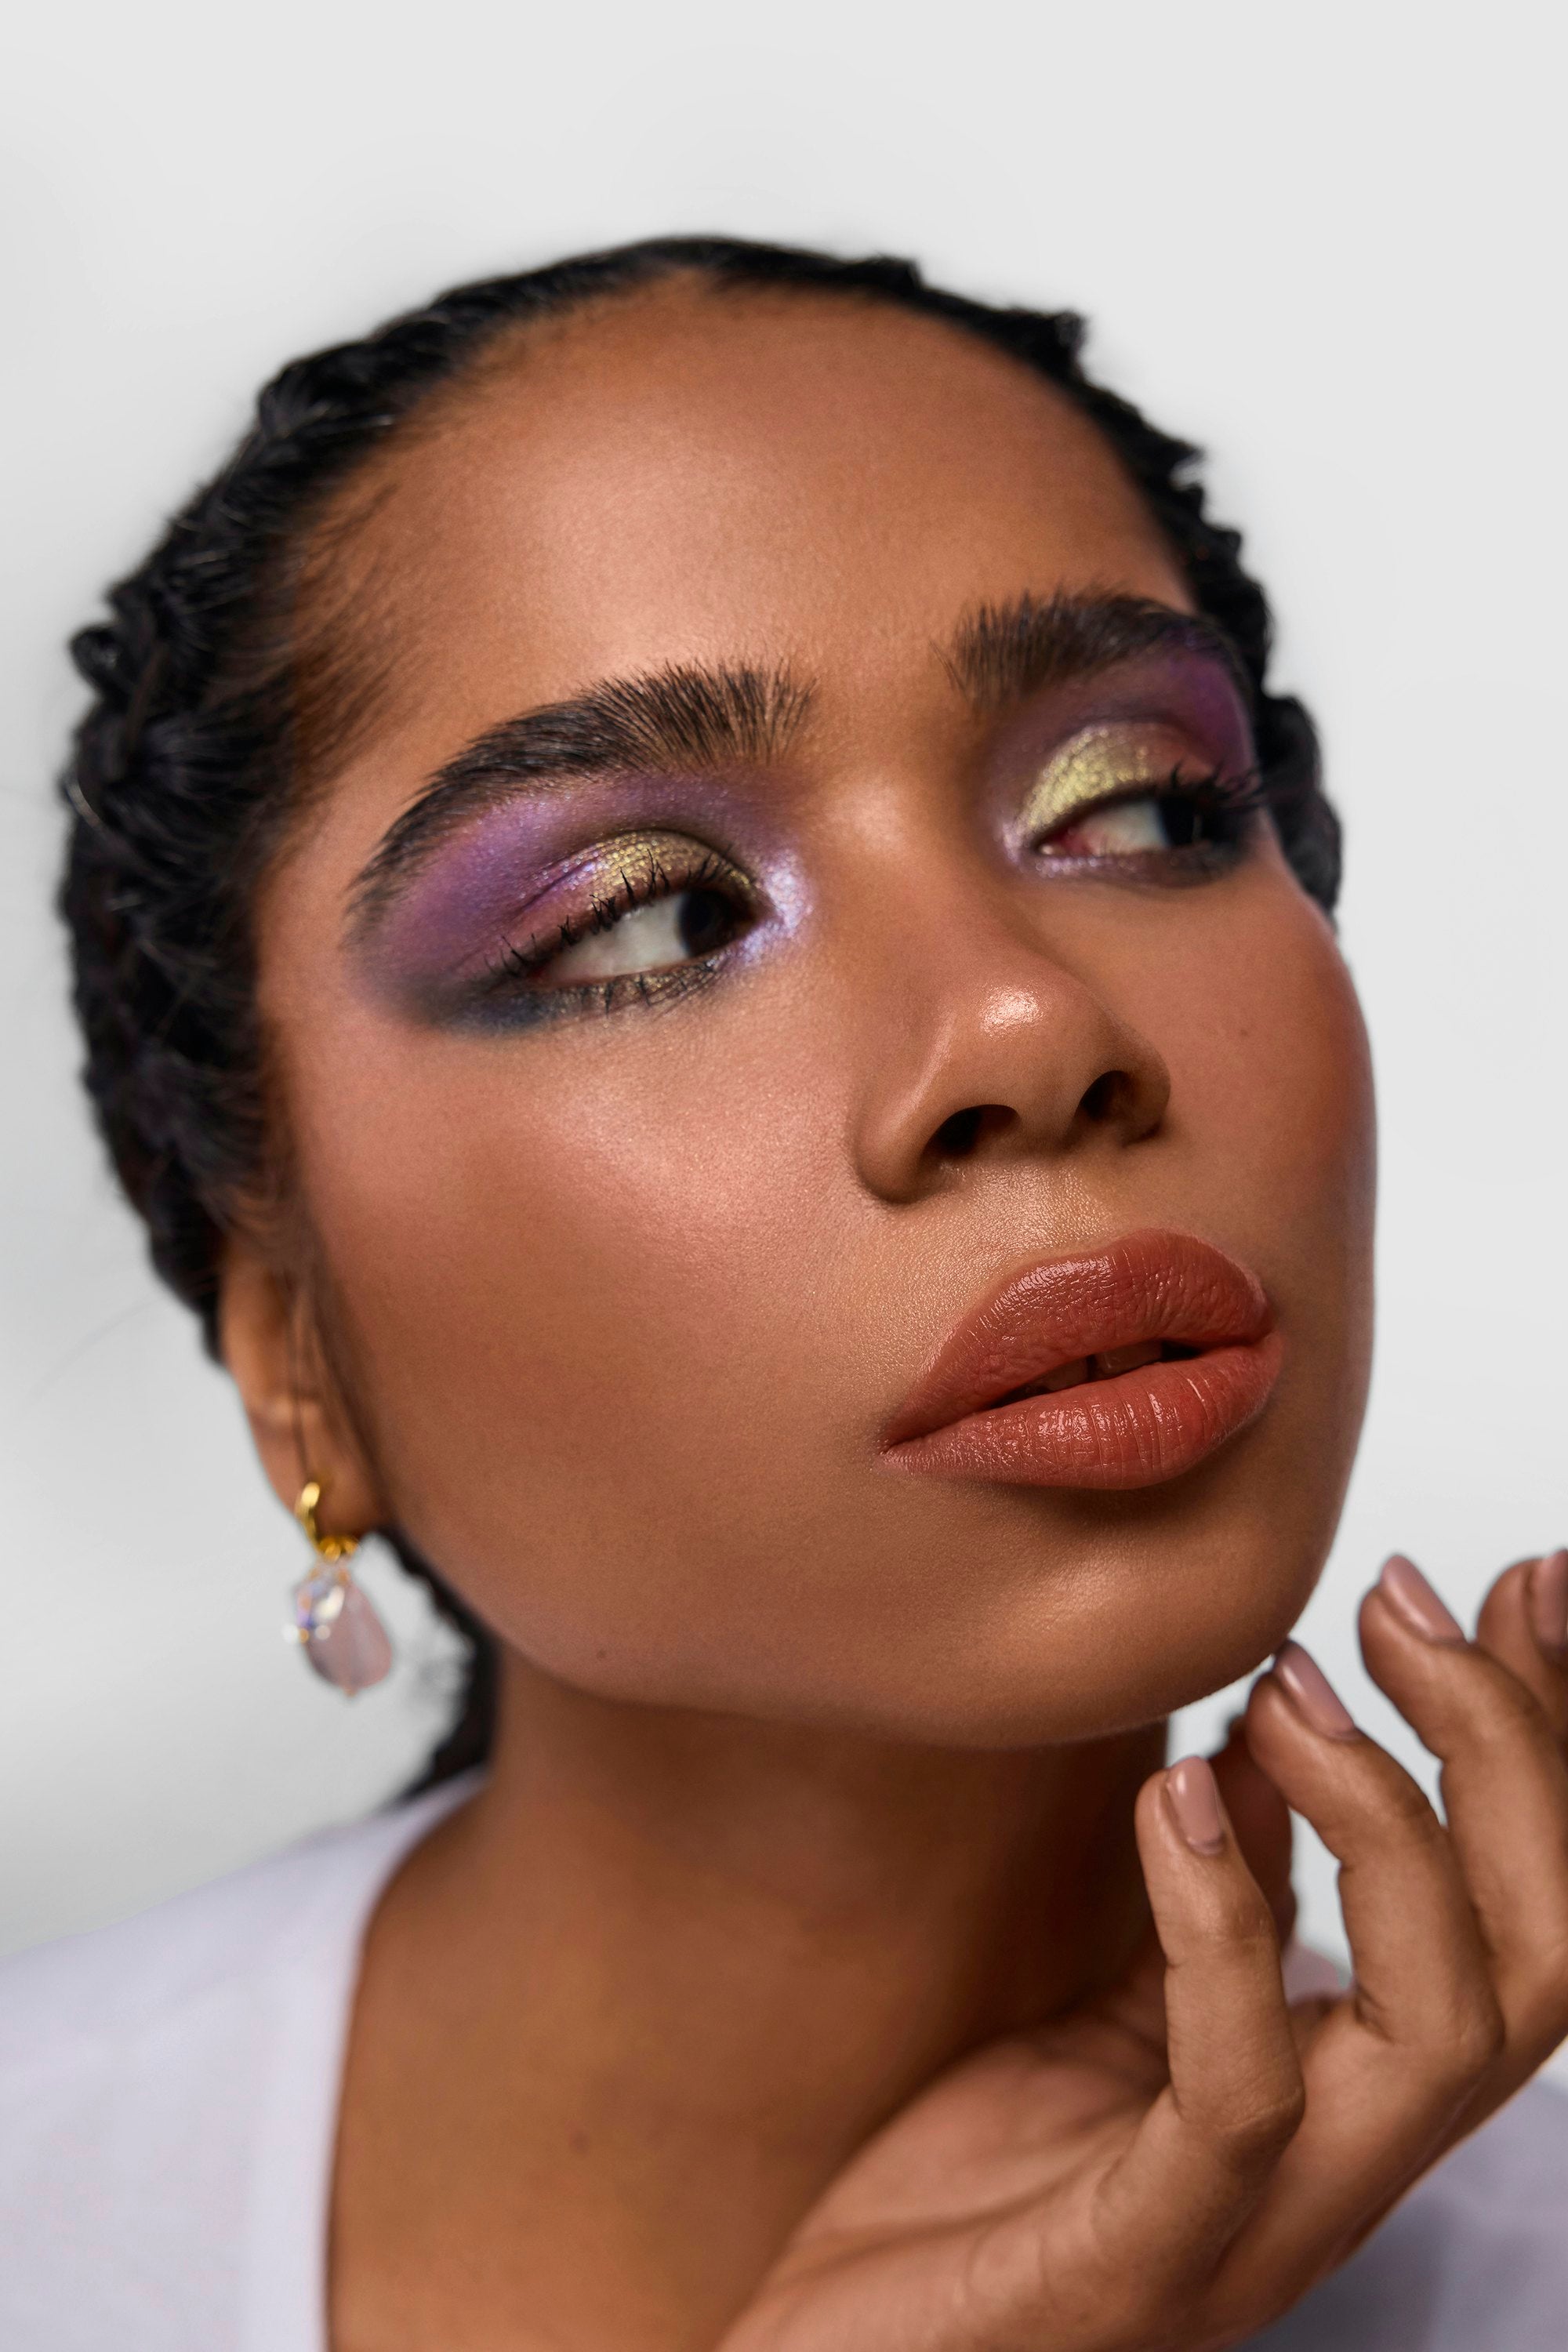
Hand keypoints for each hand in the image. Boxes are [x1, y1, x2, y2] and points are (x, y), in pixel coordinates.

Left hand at [717, 1549, 1567, 2351]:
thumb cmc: (984, 2196)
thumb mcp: (1123, 2004)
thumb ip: (1225, 1883)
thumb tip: (1276, 1713)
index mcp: (1355, 2087)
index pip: (1528, 1911)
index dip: (1548, 1743)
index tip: (1525, 1583)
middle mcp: (1352, 2157)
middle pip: (1541, 1962)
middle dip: (1509, 1758)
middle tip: (1401, 1605)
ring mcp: (1268, 2216)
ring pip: (1448, 2030)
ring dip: (1388, 1822)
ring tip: (1287, 1683)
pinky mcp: (1153, 2253)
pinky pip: (1242, 2089)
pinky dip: (1227, 1923)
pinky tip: (1172, 1793)